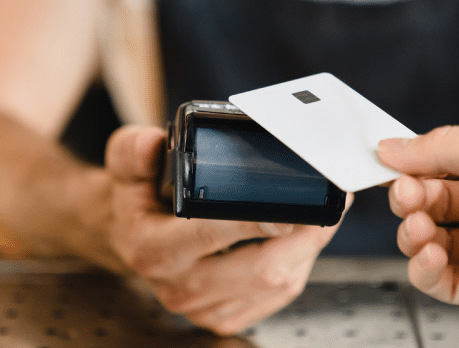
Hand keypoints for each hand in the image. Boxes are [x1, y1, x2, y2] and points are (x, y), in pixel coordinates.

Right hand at [102, 126, 345, 334]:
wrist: (127, 238)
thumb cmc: (136, 198)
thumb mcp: (124, 163)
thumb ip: (133, 150)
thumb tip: (154, 142)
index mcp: (154, 248)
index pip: (214, 234)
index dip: (259, 221)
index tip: (296, 204)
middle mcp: (179, 285)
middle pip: (262, 270)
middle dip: (307, 235)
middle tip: (333, 201)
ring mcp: (203, 307)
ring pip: (277, 285)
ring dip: (309, 249)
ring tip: (325, 213)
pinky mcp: (223, 316)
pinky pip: (276, 297)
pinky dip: (298, 266)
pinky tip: (302, 240)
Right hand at [377, 122, 458, 335]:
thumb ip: (442, 146)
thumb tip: (392, 147)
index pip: (443, 167)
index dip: (414, 167)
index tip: (388, 164)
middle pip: (435, 204)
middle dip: (412, 200)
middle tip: (405, 197)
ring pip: (434, 243)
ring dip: (414, 234)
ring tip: (420, 227)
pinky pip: (446, 282)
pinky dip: (425, 270)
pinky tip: (426, 254)